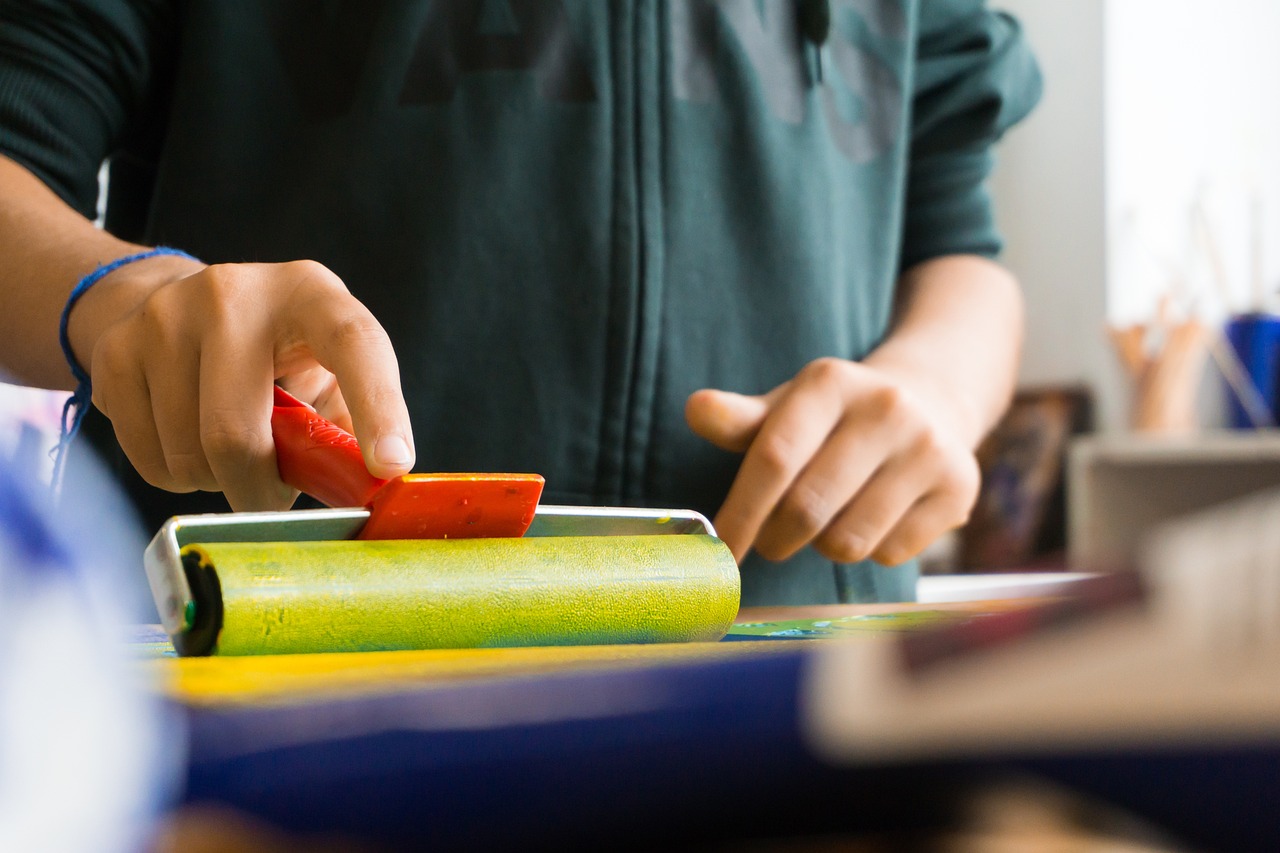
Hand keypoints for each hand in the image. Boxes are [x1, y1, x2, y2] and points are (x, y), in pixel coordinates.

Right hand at [68, 257, 413, 510]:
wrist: (178, 305)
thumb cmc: (276, 354)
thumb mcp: (325, 372)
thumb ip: (348, 426)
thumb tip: (371, 488)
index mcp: (310, 294)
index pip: (354, 344)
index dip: (377, 408)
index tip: (390, 465)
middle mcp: (234, 294)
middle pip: (237, 432)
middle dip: (258, 491)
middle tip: (272, 499)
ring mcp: (165, 317)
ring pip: (189, 457)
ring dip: (217, 482)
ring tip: (231, 450)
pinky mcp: (116, 350)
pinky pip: (151, 461)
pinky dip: (178, 477)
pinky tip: (189, 440)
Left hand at [685, 357, 980, 564]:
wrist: (929, 403)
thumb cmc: (835, 419)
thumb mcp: (787, 409)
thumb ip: (740, 420)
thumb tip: (696, 409)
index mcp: (830, 382)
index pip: (774, 458)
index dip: (741, 513)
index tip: (722, 550)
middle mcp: (886, 407)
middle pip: (806, 508)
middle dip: (776, 538)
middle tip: (771, 541)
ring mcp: (928, 448)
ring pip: (848, 540)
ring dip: (823, 546)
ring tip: (829, 518)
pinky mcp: (959, 487)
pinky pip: (891, 553)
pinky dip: (870, 549)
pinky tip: (875, 517)